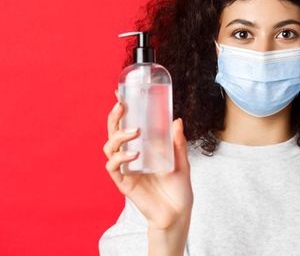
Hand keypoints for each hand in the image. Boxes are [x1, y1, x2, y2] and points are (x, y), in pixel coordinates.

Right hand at [103, 90, 193, 229]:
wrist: (178, 212)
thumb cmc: (178, 187)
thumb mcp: (181, 160)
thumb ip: (178, 142)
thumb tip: (177, 120)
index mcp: (142, 148)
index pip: (127, 126)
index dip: (121, 111)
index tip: (120, 94)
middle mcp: (130, 156)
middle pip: (113, 133)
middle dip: (114, 118)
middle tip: (121, 105)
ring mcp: (126, 169)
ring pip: (110, 148)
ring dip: (119, 136)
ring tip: (135, 132)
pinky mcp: (124, 183)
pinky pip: (114, 168)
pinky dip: (120, 158)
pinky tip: (133, 155)